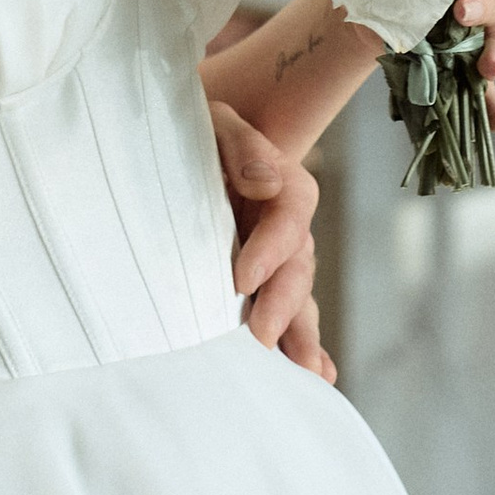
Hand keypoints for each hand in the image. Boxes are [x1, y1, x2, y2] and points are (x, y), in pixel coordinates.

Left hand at [209, 99, 334, 383]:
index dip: (270, 249)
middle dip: (283, 307)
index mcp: (283, 184)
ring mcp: (276, 261)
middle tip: (261, 341)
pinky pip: (287, 316)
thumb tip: (264, 182)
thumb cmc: (195, 130)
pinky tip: (314, 374)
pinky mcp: (261, 284)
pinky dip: (302, 345)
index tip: (240, 279)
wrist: (180, 145)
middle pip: (297, 268)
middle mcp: (286, 228)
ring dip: (301, 337)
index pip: (288, 216)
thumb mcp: (215, 120)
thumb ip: (241, 144)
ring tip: (305, 374)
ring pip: (297, 300)